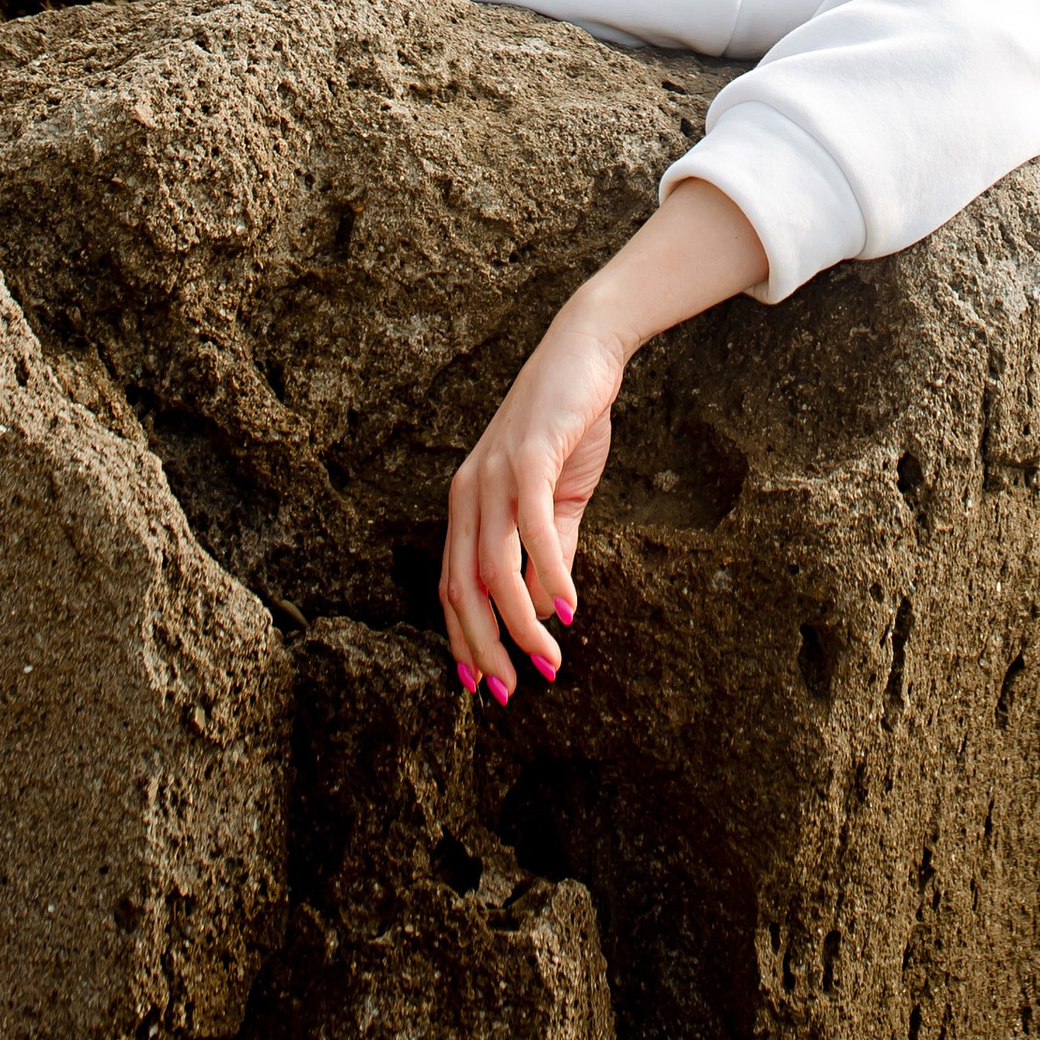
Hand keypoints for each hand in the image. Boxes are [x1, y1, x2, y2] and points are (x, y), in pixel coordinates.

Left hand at [442, 173, 766, 701]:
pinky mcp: (528, 455)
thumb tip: (545, 611)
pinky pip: (530, 527)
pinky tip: (568, 606)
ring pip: (493, 567)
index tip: (486, 685)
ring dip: (519, 623)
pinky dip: (549, 572)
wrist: (586, 349)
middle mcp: (468, 491)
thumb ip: (549, 550)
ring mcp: (494, 473)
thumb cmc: (569, 423)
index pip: (452, 585)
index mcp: (467, 503)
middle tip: (509, 691)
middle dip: (484, 646)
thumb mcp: (557, 497)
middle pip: (462, 587)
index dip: (465, 638)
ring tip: (549, 659)